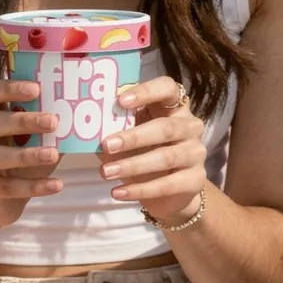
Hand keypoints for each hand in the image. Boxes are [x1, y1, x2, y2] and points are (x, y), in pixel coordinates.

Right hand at [0, 78, 62, 229]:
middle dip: (23, 121)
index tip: (36, 88)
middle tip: (53, 121)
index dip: (9, 88)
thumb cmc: (18, 162)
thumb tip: (83, 112)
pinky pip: (8, 187)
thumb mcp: (32, 140)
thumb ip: (49, 125)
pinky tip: (56, 184)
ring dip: (27, 155)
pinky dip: (34, 186)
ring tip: (53, 154)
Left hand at [101, 76, 207, 225]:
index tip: (120, 101)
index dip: (147, 92)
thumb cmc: (145, 154)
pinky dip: (140, 189)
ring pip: (166, 157)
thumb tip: (85, 124)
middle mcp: (190, 126)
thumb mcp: (130, 136)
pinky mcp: (196, 180)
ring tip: (106, 172)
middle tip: (106, 145)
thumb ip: (115, 127)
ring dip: (133, 165)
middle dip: (134, 137)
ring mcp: (196, 153)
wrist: (170, 193)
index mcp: (174, 107)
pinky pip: (168, 185)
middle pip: (165, 127)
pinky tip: (118, 192)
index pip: (168, 88)